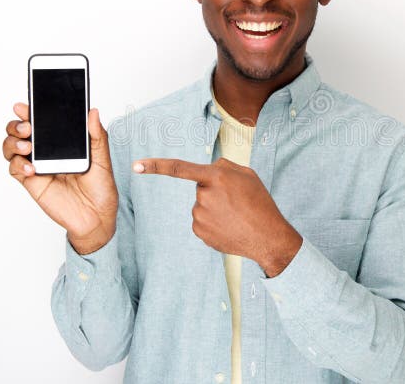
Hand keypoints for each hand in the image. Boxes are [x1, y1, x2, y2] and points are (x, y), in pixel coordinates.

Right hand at [2, 102, 118, 253]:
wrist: (97, 217)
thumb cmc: (101, 188)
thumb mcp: (103, 159)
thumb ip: (97, 136)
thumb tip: (93, 112)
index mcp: (62, 142)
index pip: (42, 121)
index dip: (30, 111)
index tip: (25, 105)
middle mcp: (46, 151)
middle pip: (20, 131)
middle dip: (17, 124)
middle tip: (27, 126)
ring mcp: (37, 166)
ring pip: (12, 147)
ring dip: (13, 142)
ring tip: (28, 145)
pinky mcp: (32, 182)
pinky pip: (15, 169)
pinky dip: (18, 164)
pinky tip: (32, 167)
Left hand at [132, 157, 301, 276]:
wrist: (268, 237)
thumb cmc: (260, 203)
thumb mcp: (247, 175)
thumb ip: (224, 167)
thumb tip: (208, 169)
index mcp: (216, 176)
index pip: (179, 168)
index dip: (156, 166)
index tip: (136, 166)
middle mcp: (204, 195)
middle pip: (200, 188)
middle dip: (214, 191)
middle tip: (236, 201)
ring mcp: (200, 216)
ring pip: (201, 206)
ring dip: (214, 208)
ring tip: (235, 216)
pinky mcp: (200, 232)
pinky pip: (201, 222)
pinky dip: (213, 223)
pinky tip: (229, 227)